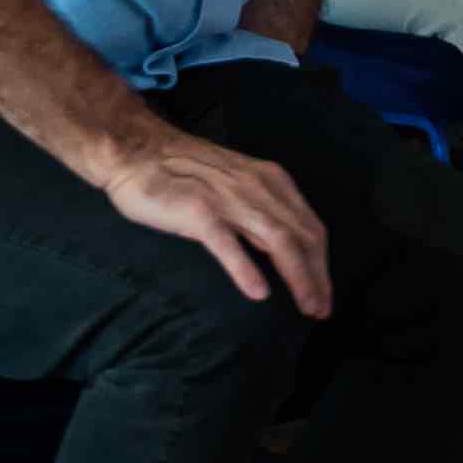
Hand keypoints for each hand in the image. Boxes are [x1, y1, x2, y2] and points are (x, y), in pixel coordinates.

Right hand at [87, 120, 335, 313]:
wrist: (136, 150)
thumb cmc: (184, 172)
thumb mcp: (236, 184)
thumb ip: (260, 211)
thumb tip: (285, 248)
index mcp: (271, 181)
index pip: (311, 226)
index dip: (323, 263)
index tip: (325, 293)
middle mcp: (259, 187)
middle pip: (303, 237)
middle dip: (318, 277)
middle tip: (321, 311)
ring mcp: (229, 199)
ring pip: (279, 240)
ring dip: (298, 277)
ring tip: (305, 307)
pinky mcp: (199, 211)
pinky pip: (228, 243)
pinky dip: (247, 269)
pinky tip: (258, 292)